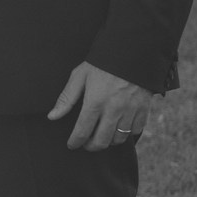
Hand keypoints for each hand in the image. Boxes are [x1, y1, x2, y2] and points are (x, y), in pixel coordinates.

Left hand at [47, 62, 161, 150]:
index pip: (82, 132)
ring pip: (119, 138)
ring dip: (109, 141)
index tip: (72, 145)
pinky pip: (136, 130)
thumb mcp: (80, 76)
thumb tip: (52, 116)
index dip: (75, 142)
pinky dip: (128, 133)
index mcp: (95, 102)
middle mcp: (113, 110)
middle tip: (86, 144)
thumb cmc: (102, 63)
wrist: (133, 50)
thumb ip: (66, 98)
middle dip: (91, 146)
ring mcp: (130, 110)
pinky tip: (120, 128)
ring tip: (102, 136)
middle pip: (101, 141)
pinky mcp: (144, 108)